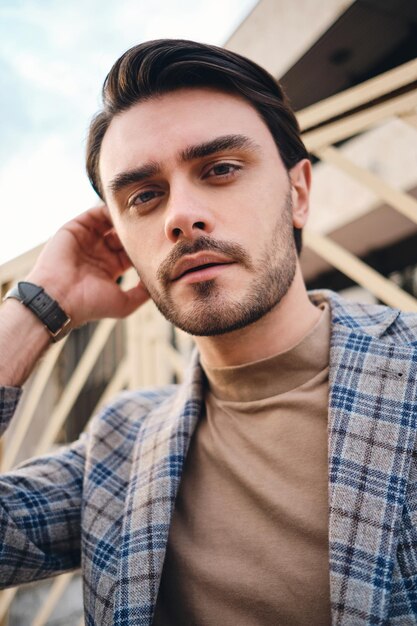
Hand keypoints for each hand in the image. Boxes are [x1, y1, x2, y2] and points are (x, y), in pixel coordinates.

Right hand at [26, 205, 148, 327]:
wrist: (59, 298)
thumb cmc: (90, 304)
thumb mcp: (124, 303)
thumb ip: (142, 293)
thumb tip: (159, 281)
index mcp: (111, 268)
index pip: (132, 251)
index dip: (145, 246)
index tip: (161, 241)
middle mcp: (99, 252)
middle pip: (123, 235)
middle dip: (137, 230)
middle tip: (154, 224)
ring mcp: (87, 239)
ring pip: (111, 222)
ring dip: (125, 219)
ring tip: (141, 215)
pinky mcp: (76, 228)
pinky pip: (96, 213)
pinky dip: (109, 210)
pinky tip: (124, 212)